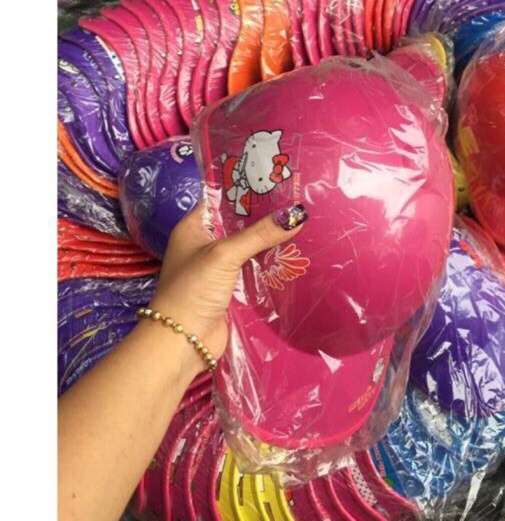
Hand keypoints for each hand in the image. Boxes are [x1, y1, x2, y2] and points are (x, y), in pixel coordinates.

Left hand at [148, 202, 307, 366]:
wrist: (182, 342)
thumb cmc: (193, 290)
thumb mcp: (224, 255)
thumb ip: (259, 234)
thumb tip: (298, 214)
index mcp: (194, 227)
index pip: (222, 198)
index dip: (247, 189)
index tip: (277, 180)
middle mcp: (205, 243)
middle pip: (239, 223)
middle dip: (265, 215)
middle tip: (298, 201)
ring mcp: (218, 267)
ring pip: (249, 246)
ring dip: (270, 240)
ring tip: (303, 223)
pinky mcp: (230, 288)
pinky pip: (253, 269)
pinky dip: (270, 263)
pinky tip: (294, 254)